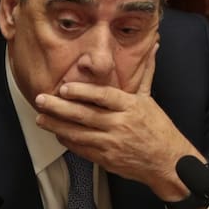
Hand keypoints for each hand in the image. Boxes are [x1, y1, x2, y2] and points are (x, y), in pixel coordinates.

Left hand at [33, 42, 200, 200]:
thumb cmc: (158, 129)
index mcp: (131, 107)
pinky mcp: (108, 159)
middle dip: (59, 108)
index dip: (82, 92)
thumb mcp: (150, 99)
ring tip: (41, 118)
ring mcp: (113, 144)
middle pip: (85, 115)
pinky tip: (57, 133)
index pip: (103, 96)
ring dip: (57, 126)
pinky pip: (83, 149)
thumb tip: (154, 46)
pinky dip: (69, 141)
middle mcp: (120, 125)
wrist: (168, 162)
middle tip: (41, 100)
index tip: (64, 88)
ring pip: (79, 134)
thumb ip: (145, 73)